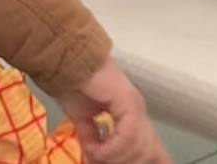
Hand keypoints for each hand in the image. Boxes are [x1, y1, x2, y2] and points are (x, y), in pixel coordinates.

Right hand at [57, 59, 171, 163]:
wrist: (65, 62)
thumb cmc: (72, 84)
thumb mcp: (84, 120)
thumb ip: (93, 138)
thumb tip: (94, 158)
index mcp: (130, 114)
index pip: (152, 147)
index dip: (147, 159)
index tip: (122, 162)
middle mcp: (138, 111)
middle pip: (148, 151)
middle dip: (124, 161)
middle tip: (100, 160)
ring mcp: (136, 107)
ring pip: (138, 148)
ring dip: (113, 157)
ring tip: (93, 153)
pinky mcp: (129, 104)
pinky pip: (127, 137)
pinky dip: (110, 149)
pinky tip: (96, 148)